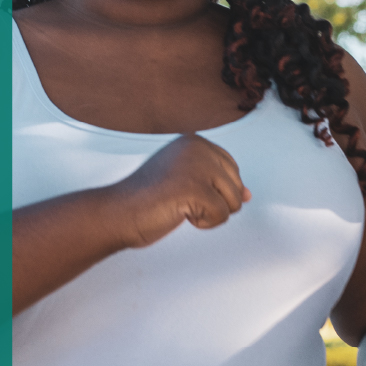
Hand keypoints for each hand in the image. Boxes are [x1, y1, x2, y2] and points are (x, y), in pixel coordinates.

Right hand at [111, 133, 249, 248]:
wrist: (117, 213)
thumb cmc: (148, 200)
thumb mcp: (187, 182)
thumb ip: (217, 182)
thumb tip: (248, 195)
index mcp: (195, 141)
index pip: (233, 170)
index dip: (216, 190)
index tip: (186, 191)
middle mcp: (198, 147)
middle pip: (237, 187)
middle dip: (215, 203)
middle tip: (181, 200)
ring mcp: (196, 166)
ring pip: (233, 203)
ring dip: (209, 214)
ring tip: (179, 206)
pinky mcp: (195, 187)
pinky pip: (221, 216)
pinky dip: (203, 223)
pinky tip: (179, 213)